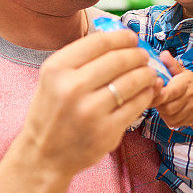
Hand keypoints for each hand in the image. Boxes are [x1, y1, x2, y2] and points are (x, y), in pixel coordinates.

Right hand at [20, 29, 158, 177]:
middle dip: (137, 55)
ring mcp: (90, 111)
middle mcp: (71, 87)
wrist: (43, 155)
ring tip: (149, 73)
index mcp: (57, 69)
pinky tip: (146, 91)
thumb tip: (119, 40)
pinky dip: (146, 95)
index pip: (100, 42)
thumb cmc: (52, 112)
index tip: (132, 38)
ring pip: (132, 81)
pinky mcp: (106, 131)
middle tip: (144, 56)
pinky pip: (136, 105)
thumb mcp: (54, 79)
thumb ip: (81, 59)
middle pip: (119, 59)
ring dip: (146, 74)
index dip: (122, 37)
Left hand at [153, 51, 192, 128]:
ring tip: (165, 101)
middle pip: (165, 106)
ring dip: (161, 109)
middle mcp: (189, 98)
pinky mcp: (185, 122)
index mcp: (186, 84)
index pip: (167, 93)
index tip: (152, 88)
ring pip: (166, 115)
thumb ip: (172, 65)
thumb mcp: (185, 73)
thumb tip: (163, 54)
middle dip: (158, 102)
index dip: (157, 93)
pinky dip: (166, 116)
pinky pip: (170, 121)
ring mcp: (189, 111)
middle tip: (157, 95)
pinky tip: (170, 109)